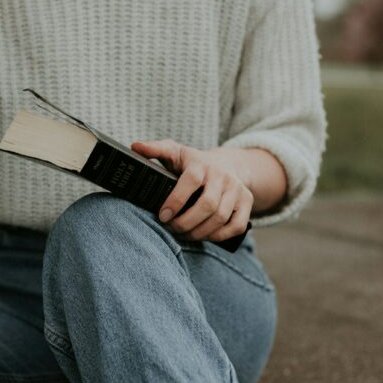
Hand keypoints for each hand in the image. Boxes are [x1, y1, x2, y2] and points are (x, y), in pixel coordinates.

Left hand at [130, 139, 254, 243]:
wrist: (226, 165)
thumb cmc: (193, 163)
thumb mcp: (175, 152)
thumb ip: (155, 149)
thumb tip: (135, 147)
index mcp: (202, 163)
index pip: (191, 181)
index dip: (176, 201)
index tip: (162, 216)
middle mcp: (222, 175)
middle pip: (208, 205)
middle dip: (186, 222)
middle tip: (171, 228)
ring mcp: (237, 189)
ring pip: (220, 218)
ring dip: (199, 232)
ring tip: (183, 234)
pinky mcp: (246, 202)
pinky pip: (236, 226)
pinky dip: (219, 236)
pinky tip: (203, 236)